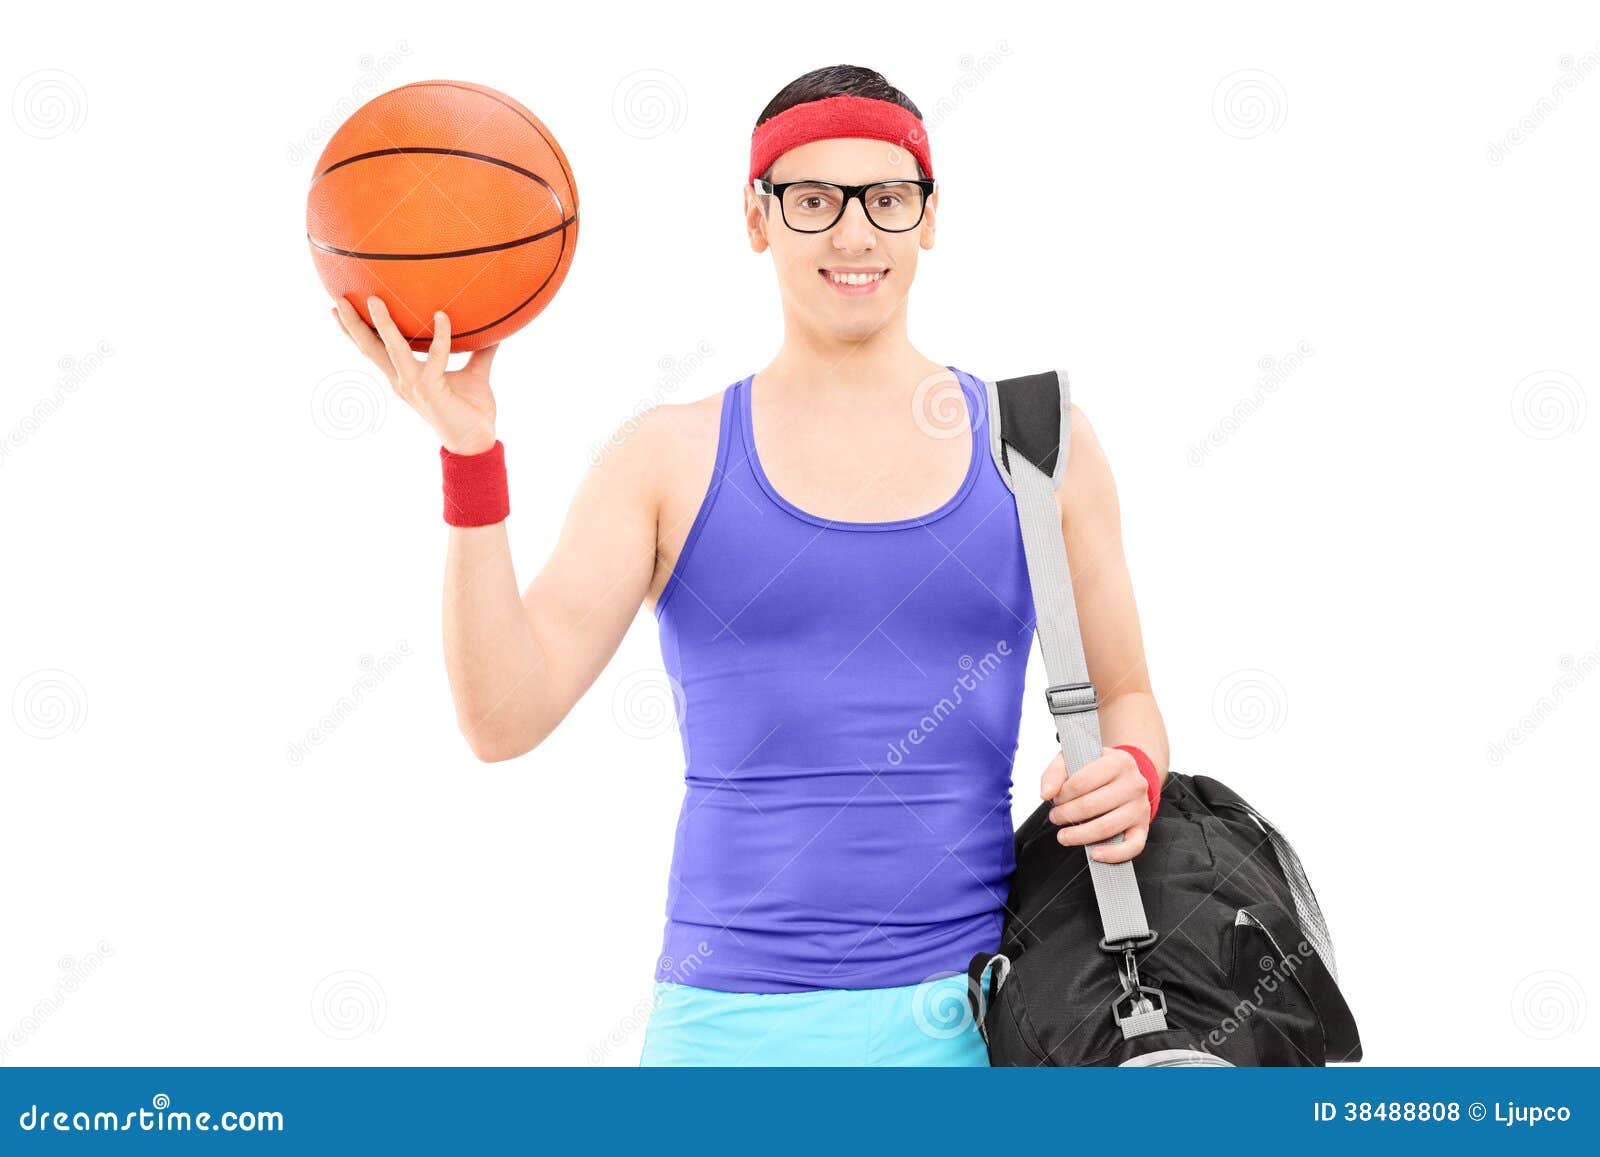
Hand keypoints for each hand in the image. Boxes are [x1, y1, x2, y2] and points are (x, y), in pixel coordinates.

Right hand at [331, 295, 499, 454]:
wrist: (477, 443)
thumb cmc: (472, 412)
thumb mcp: (475, 375)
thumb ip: (480, 353)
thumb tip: (496, 332)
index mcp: (405, 377)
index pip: (374, 350)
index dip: (355, 331)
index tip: (338, 308)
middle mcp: (403, 381)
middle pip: (370, 349)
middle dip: (353, 324)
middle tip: (339, 296)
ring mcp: (413, 386)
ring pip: (392, 350)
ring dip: (383, 325)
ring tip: (374, 300)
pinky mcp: (430, 390)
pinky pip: (436, 357)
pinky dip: (440, 336)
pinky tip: (442, 315)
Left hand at [1038, 746, 1150, 863]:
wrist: (1124, 777)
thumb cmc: (1097, 770)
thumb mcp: (1075, 759)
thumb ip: (1055, 772)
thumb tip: (1046, 793)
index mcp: (1119, 761)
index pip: (1081, 782)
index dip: (1062, 794)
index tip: (1055, 799)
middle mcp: (1134, 784)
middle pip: (1091, 806)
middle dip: (1066, 814)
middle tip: (1056, 816)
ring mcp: (1140, 807)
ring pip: (1106, 827)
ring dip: (1079, 835)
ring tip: (1064, 835)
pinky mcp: (1142, 827)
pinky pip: (1132, 847)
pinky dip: (1112, 854)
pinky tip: (1094, 853)